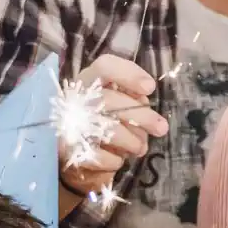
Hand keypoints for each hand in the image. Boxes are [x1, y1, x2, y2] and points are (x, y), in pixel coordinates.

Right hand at [58, 54, 168, 196]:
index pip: (104, 67)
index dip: (128, 74)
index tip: (150, 88)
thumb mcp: (121, 106)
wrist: (79, 157)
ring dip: (132, 142)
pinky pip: (100, 156)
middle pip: (109, 100)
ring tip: (140, 148)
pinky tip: (118, 159)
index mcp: (89, 82)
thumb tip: (143, 103)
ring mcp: (67, 125)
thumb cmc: (105, 124)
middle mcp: (74, 99)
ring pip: (107, 130)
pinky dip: (116, 160)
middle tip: (161, 128)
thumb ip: (132, 99)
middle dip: (141, 116)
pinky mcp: (66, 151)